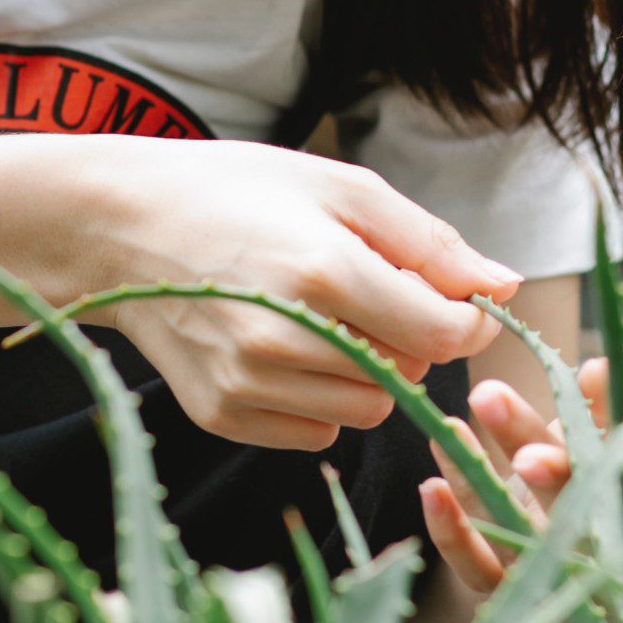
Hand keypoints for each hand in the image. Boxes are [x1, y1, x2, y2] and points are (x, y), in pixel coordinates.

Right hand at [76, 138, 521, 453]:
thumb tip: (505, 287)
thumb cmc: (236, 192)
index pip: (442, 335)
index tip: (450, 297)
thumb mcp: (338, 188)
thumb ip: (428, 242)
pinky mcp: (221, 414)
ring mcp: (248, 383)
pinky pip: (314, 434)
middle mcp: (286, 338)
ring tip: (318, 320)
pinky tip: (282, 350)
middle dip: (405, 342)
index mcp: (324, 270)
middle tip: (360, 293)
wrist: (118, 226)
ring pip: (363, 413)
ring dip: (364, 374)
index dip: (464, 320)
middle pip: (407, 378)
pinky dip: (317, 401)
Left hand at [419, 339, 622, 598]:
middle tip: (530, 457)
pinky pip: (484, 567)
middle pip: (597, 534)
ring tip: (466, 425)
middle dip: (562, 493)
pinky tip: (435, 468)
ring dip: (497, 490)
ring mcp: (576, 571)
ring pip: (531, 550)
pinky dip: (456, 525)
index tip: (622, 477)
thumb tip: (594, 380)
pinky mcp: (524, 573)